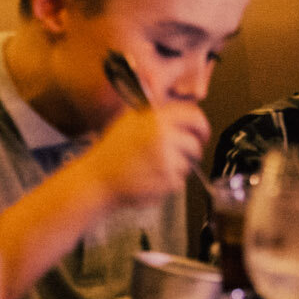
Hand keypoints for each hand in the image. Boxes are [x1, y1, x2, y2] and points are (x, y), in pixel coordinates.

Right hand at [79, 100, 208, 206]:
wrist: (97, 179)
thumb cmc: (112, 152)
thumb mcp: (130, 121)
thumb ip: (156, 115)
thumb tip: (183, 115)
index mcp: (156, 118)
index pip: (194, 116)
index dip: (201, 126)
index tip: (200, 134)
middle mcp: (163, 135)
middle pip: (196, 142)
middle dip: (192, 149)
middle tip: (185, 154)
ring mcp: (167, 159)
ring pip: (189, 164)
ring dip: (178, 168)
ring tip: (155, 168)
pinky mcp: (167, 181)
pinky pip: (180, 181)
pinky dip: (169, 183)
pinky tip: (151, 179)